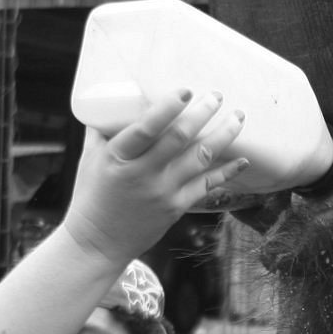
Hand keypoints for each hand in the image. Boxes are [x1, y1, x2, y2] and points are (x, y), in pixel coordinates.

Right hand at [63, 88, 249, 260]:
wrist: (97, 243)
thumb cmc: (91, 196)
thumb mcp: (89, 158)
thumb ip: (102, 129)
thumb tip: (114, 99)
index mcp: (117, 157)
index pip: (146, 127)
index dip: (169, 107)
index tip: (186, 90)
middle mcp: (142, 174)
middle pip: (180, 138)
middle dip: (203, 112)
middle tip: (218, 95)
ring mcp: (162, 192)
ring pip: (200, 158)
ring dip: (224, 135)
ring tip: (238, 117)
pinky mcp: (176, 208)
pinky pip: (207, 186)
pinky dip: (227, 172)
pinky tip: (243, 161)